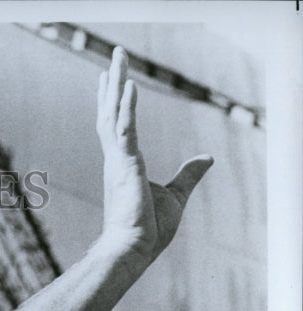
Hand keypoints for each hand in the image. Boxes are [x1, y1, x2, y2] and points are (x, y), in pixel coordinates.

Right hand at [97, 47, 212, 262]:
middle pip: (111, 112)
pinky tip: (129, 85)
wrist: (133, 249)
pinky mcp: (125, 165)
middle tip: (114, 55)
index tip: (107, 82)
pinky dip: (125, 106)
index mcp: (123, 164)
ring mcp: (118, 160)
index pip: (116, 126)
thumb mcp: (176, 194)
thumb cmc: (148, 228)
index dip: (112, 102)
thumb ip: (189, 173)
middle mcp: (116, 158)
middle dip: (112, 83)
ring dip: (116, 83)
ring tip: (118, 57)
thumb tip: (208, 158)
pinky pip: (125, 128)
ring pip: (113, 113)